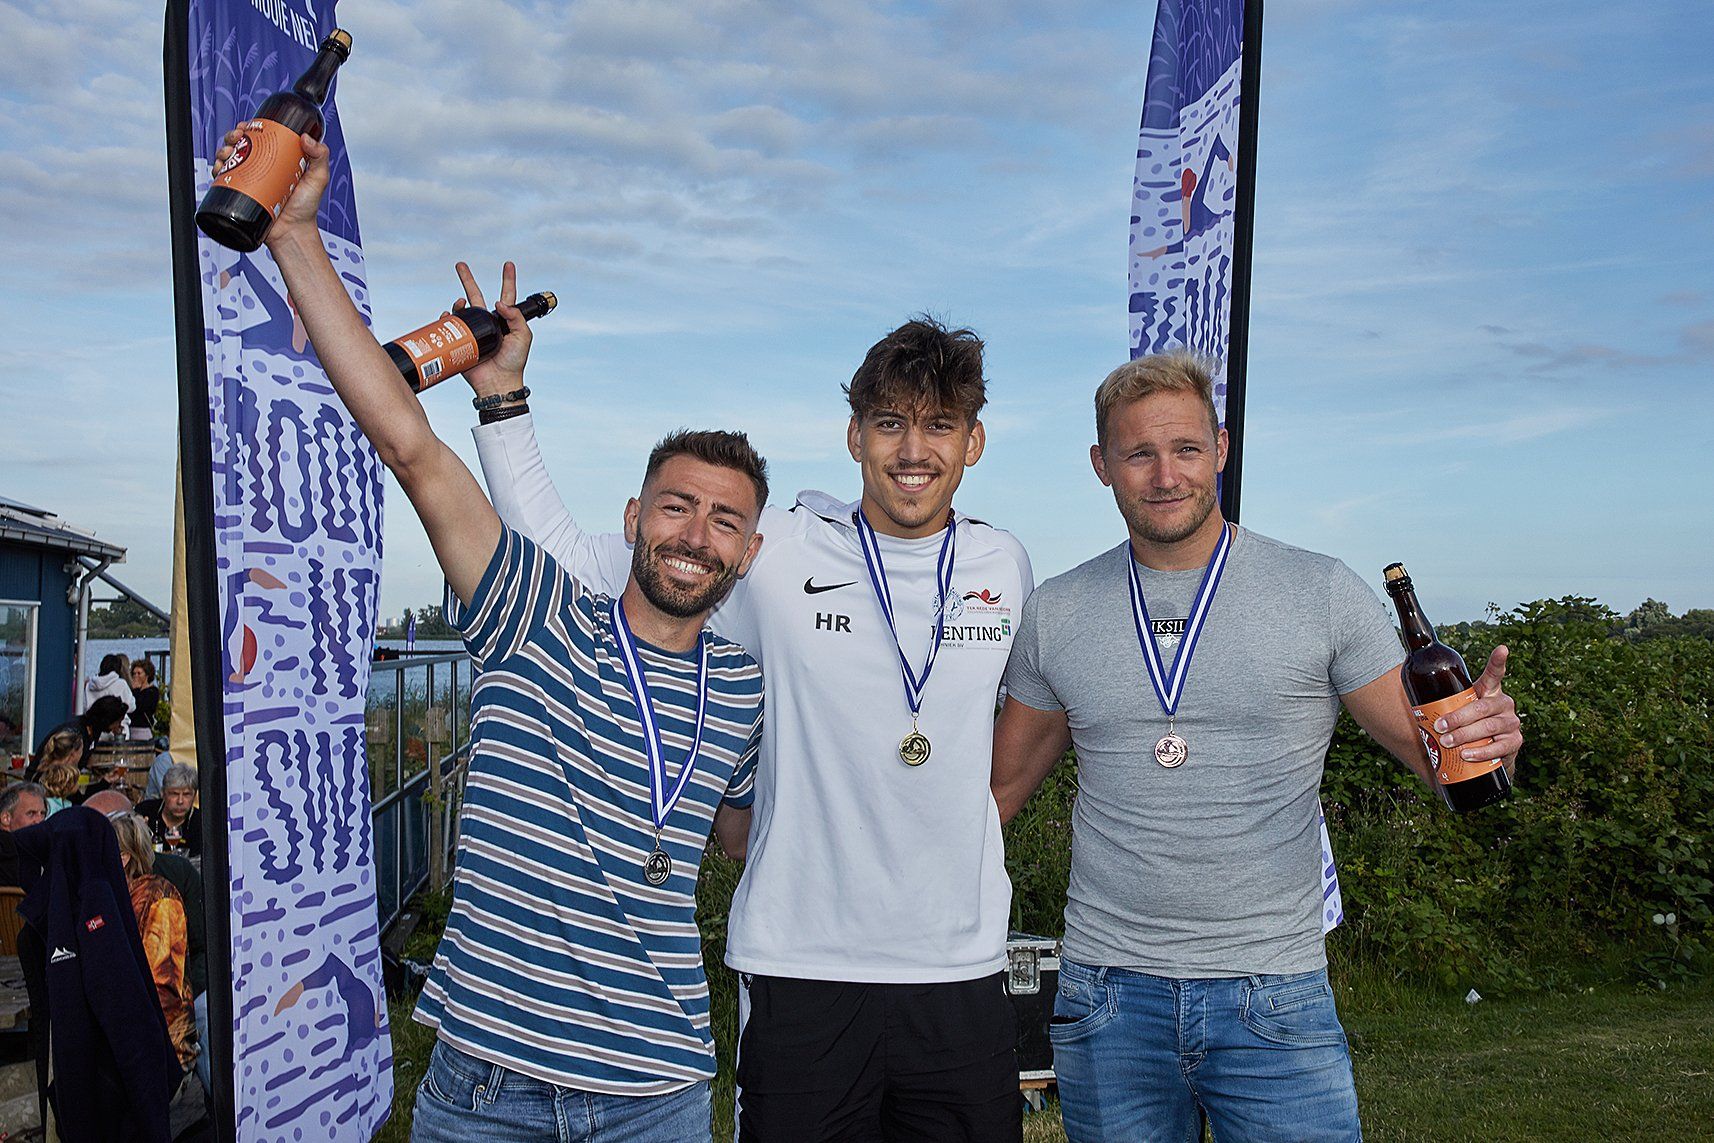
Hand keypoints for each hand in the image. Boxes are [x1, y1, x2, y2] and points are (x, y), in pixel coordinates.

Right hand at [210, 128, 329, 245]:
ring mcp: (249, 179)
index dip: (251, 128)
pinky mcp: (239, 192)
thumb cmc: (306, 209)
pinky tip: (220, 167)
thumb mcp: (318, 178)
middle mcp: (261, 167)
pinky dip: (217, 168)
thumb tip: (306, 137)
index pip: (260, 137)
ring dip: (223, 149)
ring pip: (229, 158)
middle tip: (237, 137)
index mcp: (278, 159)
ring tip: (229, 153)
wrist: (292, 232)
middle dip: (233, 136)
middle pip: (241, 144)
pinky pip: (222, 177)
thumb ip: (320, 156)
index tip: (248, 126)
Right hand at [454, 261, 531, 398]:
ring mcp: (474, 332)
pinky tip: (447, 317)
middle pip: (476, 296)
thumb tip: (498, 303)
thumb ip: (515, 318)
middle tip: (460, 265)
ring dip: (458, 304)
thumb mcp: (523, 337)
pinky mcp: (461, 342)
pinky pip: (450, 327)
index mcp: (504, 320)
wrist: (498, 384)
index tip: (509, 264)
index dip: (508, 279)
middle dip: (467, 280)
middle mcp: (488, 323)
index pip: (507, 295)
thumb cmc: (514, 362)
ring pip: (462, 310)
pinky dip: (446, 320)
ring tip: (459, 303)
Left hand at [1433, 645, 1521, 775]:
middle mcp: (1504, 704)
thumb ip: (1443, 700)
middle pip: (1482, 707)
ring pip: (1489, 727)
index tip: (1502, 649)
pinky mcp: (1514, 742)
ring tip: (1448, 742)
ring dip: (1465, 735)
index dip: (1498, 661)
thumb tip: (1406, 687)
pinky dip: (1481, 752)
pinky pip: (1499, 748)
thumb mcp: (1456, 709)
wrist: (1485, 753)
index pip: (1494, 674)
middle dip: (1458, 718)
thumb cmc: (1465, 725)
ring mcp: (1511, 723)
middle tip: (1439, 726)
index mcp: (1489, 691)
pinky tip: (1467, 755)